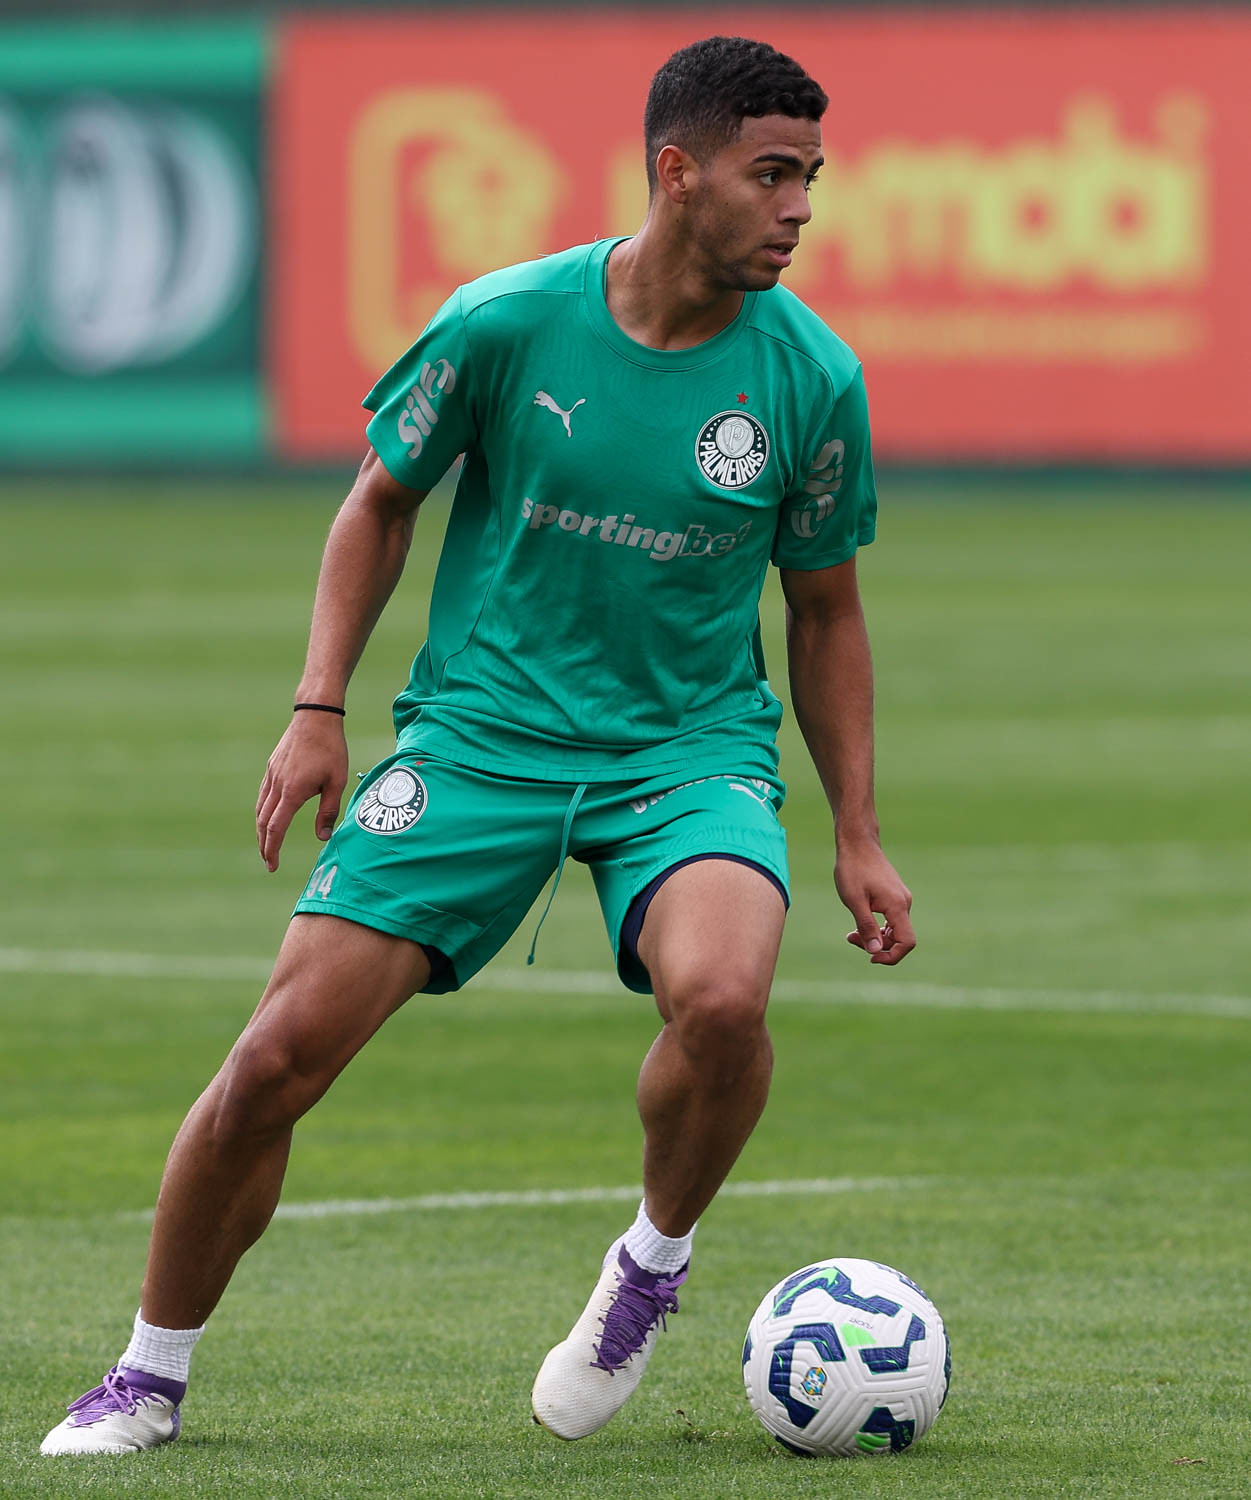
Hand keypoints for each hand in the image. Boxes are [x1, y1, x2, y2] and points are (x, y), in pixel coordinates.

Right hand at [255, 712, 348, 871]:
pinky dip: (264, 811)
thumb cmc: (331, 748)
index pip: (276, 828)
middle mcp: (277, 785)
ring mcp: (272, 774)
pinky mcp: (272, 766)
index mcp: (293, 791)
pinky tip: (269, 816)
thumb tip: (322, 837)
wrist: (316, 716)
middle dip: (264, 844)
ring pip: (260, 808)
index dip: (273, 849)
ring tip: (267, 843)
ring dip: (262, 829)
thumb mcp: (337, 781)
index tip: (272, 866)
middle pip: (263, 822)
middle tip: (269, 861)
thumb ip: (329, 811)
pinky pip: (263, 794)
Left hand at [834, 841, 915, 965]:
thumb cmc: (852, 869)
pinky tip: (860, 923)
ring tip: (851, 934)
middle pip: (899, 938)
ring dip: (875, 937)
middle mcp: (904, 903)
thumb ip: (866, 926)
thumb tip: (875, 951)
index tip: (870, 957)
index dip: (892, 956)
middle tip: (851, 938)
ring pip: (894, 929)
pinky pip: (891, 919)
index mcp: (897, 906)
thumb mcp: (854, 900)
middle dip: (877, 946)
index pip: (907, 942)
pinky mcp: (894, 896)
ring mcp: (901, 899)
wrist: (857, 843)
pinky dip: (877, 926)